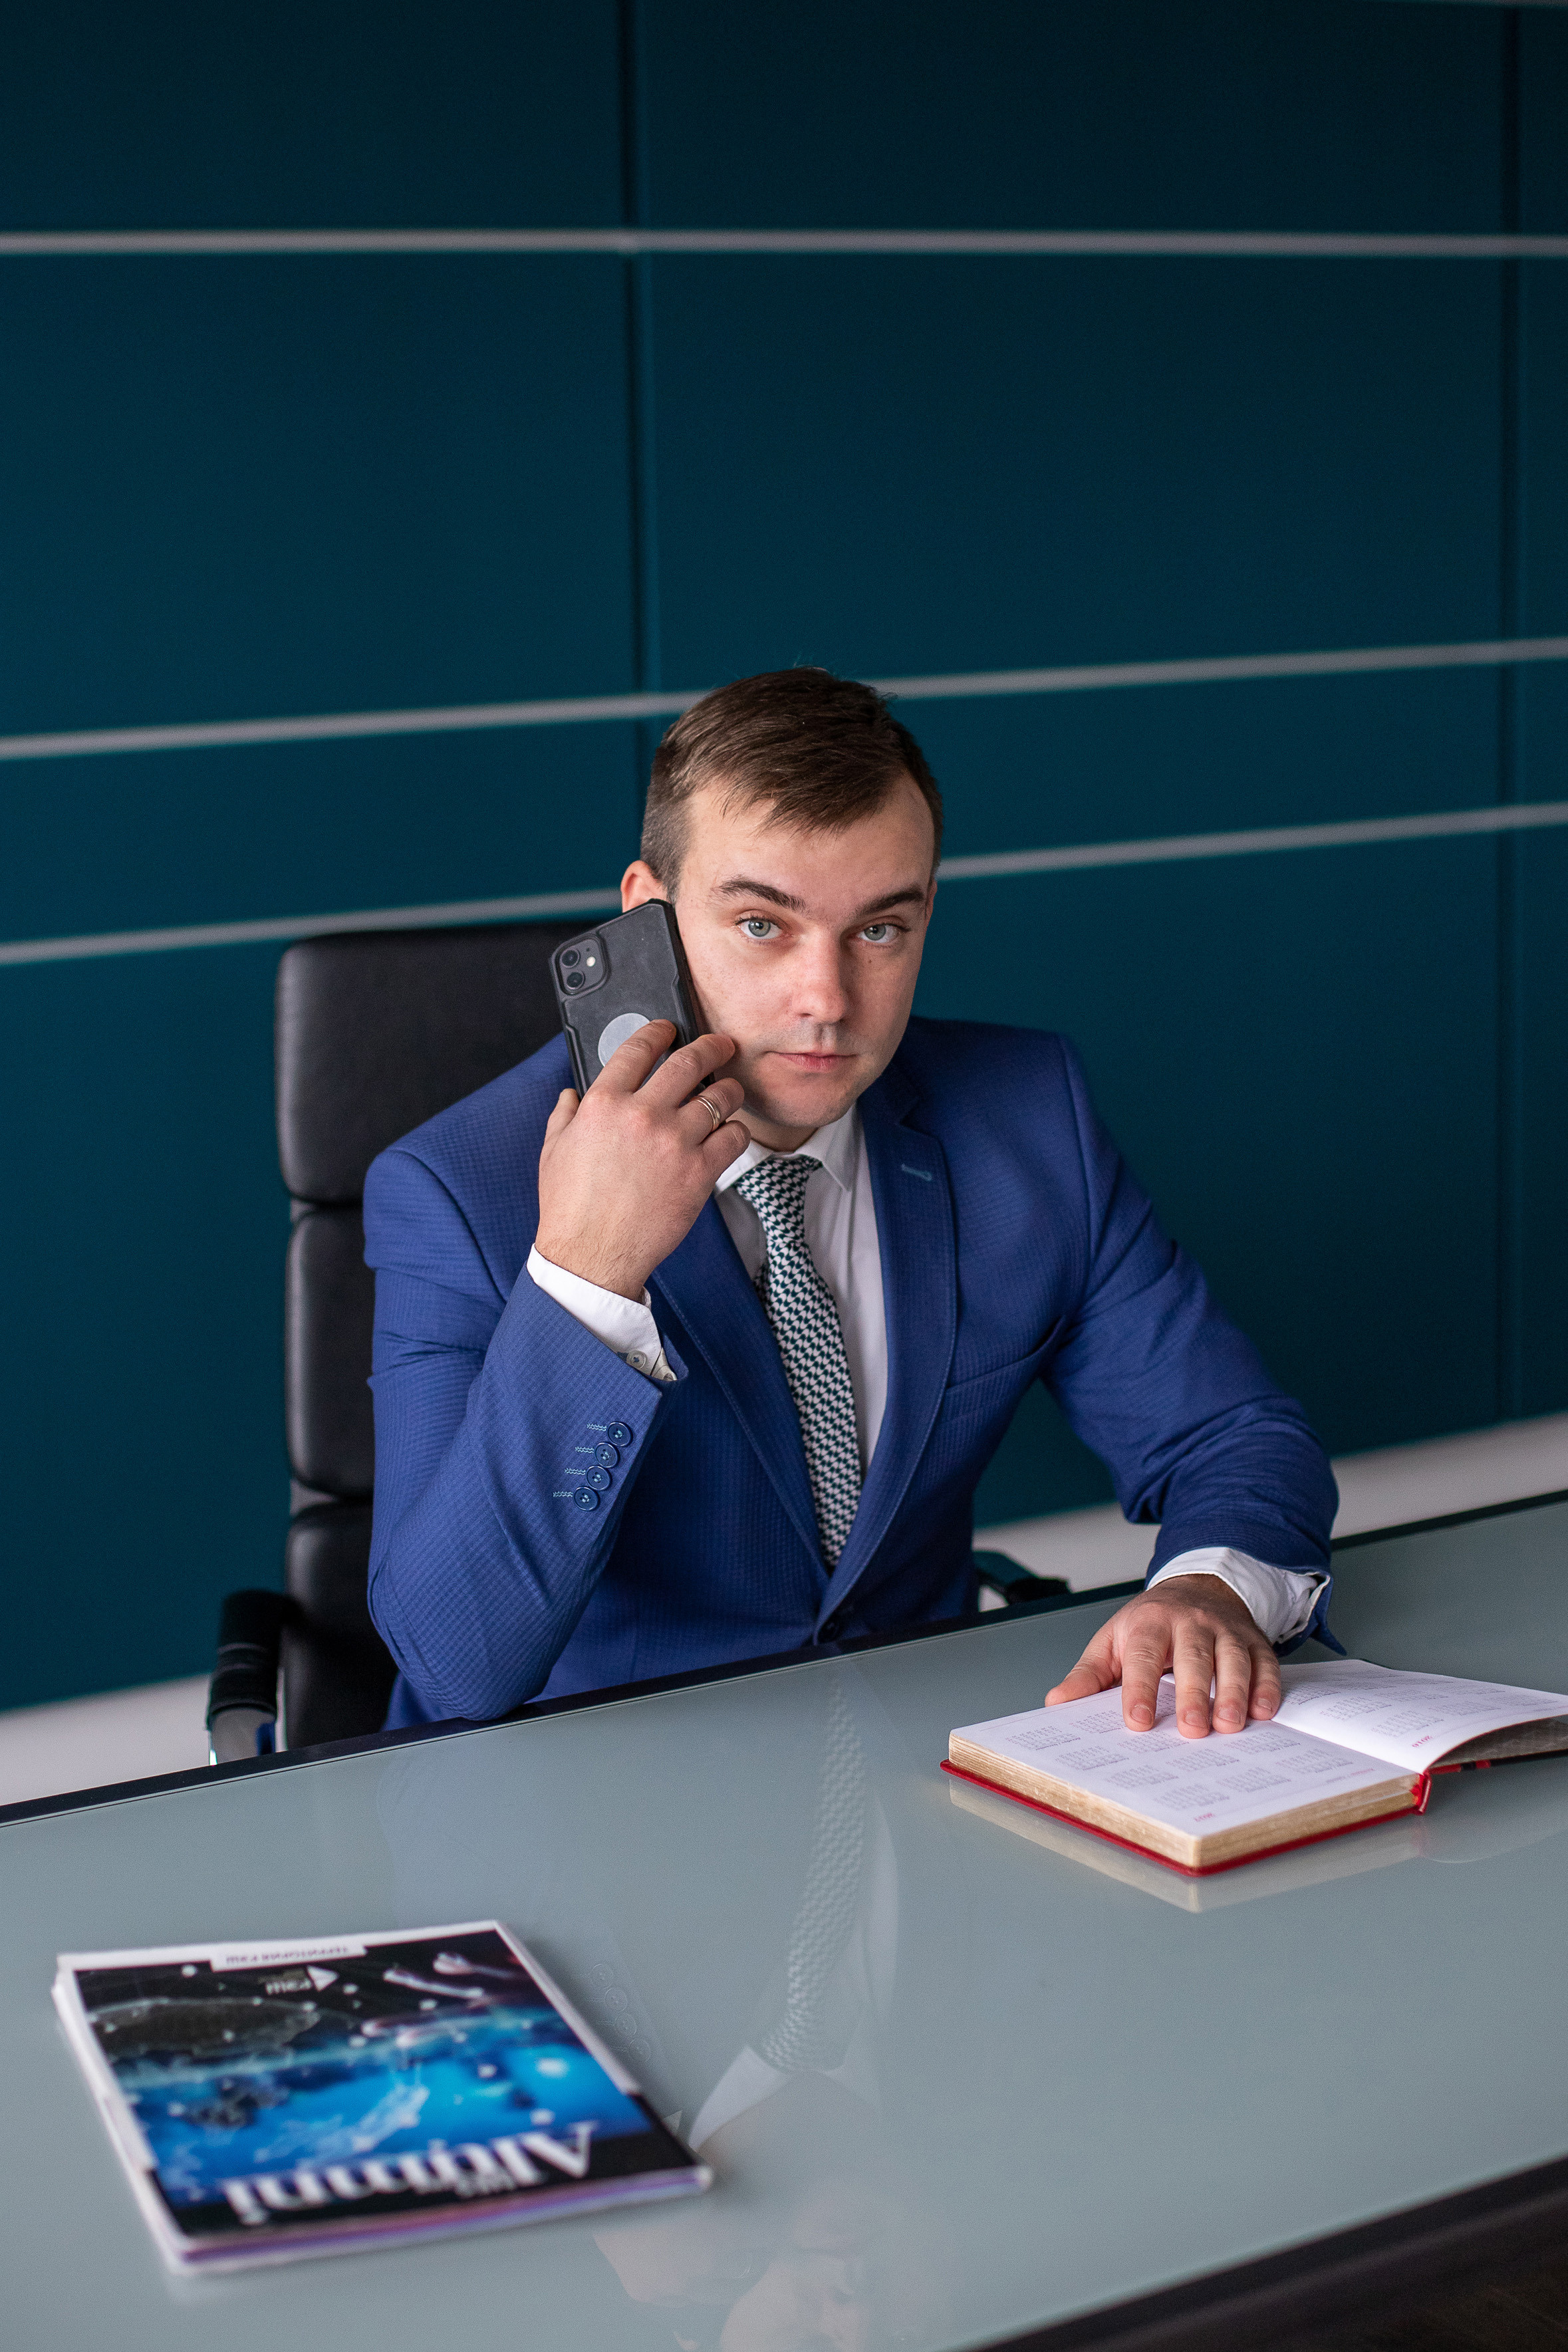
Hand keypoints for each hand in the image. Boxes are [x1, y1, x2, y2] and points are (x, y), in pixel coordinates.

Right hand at [535, 1022, 749, 1299]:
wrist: (592, 1256)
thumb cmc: (571, 1208)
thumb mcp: (554, 1151)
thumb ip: (564, 1115)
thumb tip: (571, 1094)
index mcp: (603, 1103)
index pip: (639, 1047)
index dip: (660, 1030)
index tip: (671, 1029)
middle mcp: (641, 1114)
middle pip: (690, 1060)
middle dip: (712, 1045)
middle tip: (721, 1044)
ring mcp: (674, 1141)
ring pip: (720, 1096)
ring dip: (730, 1089)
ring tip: (730, 1092)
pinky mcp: (699, 1171)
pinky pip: (734, 1135)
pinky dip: (736, 1131)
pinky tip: (729, 1133)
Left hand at [1044, 1574, 1280, 1738]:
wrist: (1196, 1587)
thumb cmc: (1151, 1624)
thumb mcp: (1113, 1641)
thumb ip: (1088, 1676)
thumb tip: (1057, 1703)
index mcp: (1149, 1623)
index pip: (1143, 1656)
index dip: (1140, 1689)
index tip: (1137, 1721)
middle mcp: (1190, 1622)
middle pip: (1192, 1657)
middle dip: (1193, 1694)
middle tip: (1192, 1730)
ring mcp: (1225, 1630)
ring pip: (1232, 1659)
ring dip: (1233, 1693)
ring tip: (1229, 1725)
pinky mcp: (1254, 1641)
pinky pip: (1265, 1662)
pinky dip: (1268, 1686)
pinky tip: (1264, 1711)